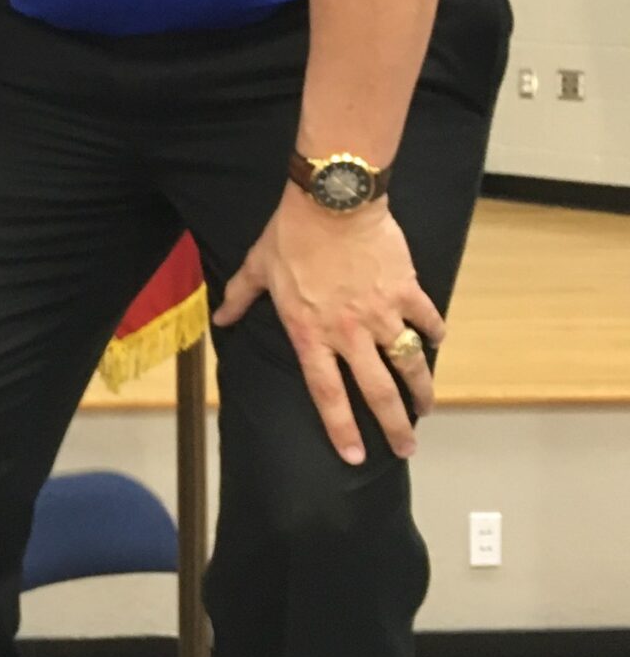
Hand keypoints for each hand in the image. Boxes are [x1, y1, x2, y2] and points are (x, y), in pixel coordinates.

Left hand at [215, 194, 445, 462]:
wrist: (333, 200)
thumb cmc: (291, 234)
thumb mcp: (257, 267)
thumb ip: (239, 297)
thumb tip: (219, 317)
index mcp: (311, 333)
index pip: (327, 394)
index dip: (341, 428)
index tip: (356, 456)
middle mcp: (349, 333)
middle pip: (377, 392)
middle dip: (395, 426)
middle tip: (406, 448)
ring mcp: (382, 313)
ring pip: (409, 363)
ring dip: (421, 390)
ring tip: (426, 407)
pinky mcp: (407, 290)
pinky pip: (427, 320)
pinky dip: (434, 333)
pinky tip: (436, 342)